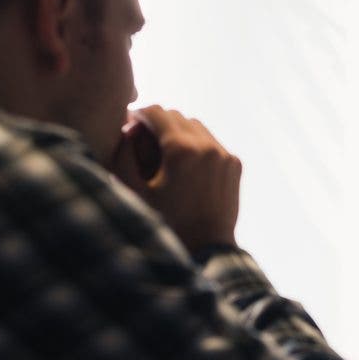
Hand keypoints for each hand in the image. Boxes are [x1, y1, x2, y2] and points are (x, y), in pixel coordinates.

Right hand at [111, 105, 240, 252]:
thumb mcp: (134, 191)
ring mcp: (224, 154)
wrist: (206, 247)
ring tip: (164, 149)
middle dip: (158, 123)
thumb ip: (124, 155)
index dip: (139, 115)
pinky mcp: (234, 164)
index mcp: (180, 149)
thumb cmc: (165, 222)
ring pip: (196, 126)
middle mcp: (206, 146)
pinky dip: (198, 145)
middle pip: (177, 116)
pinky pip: (212, 142)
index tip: (130, 125)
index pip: (156, 112)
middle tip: (144, 137)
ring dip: (179, 131)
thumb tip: (129, 128)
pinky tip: (186, 163)